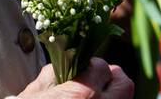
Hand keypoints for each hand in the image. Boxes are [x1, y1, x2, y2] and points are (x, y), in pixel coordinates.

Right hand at [18, 58, 133, 97]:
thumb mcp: (36, 92)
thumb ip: (53, 74)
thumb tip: (64, 67)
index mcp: (83, 95)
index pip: (102, 68)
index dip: (92, 64)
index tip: (83, 67)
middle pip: (125, 85)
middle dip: (112, 78)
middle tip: (97, 79)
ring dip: (111, 95)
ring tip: (92, 97)